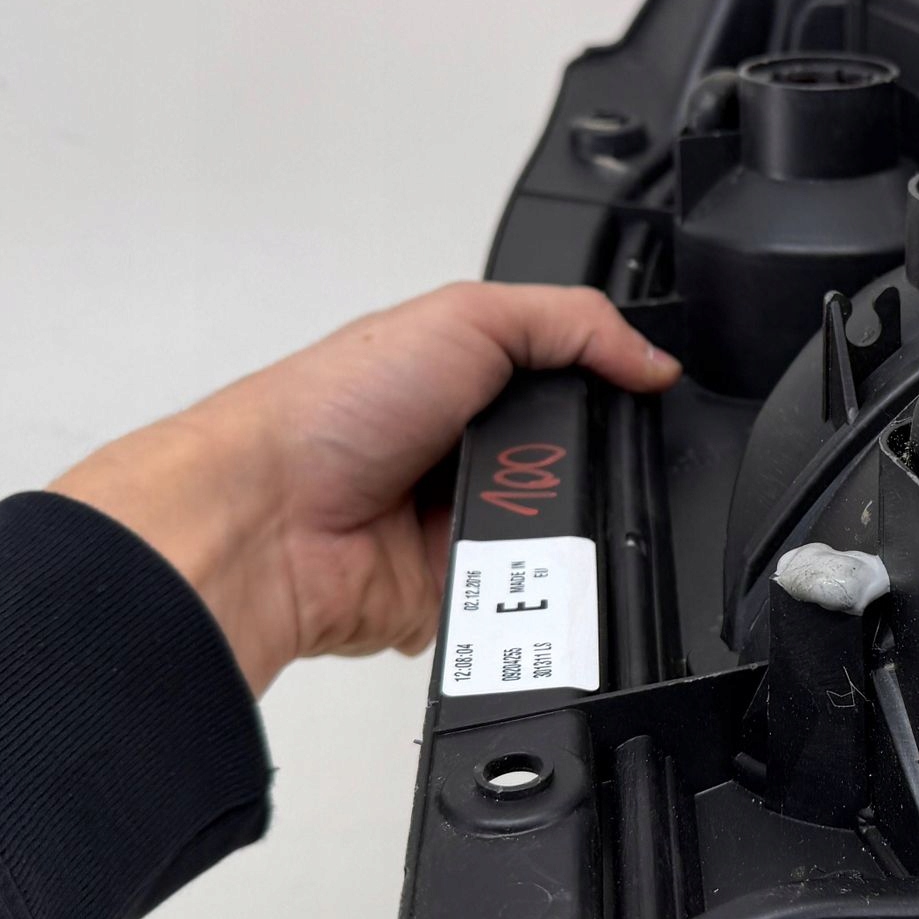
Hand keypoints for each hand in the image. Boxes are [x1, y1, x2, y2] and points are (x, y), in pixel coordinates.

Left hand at [49, 283, 678, 696]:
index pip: (573, 385)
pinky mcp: (456, 595)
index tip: (640, 392)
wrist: (267, 519)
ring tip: (518, 505)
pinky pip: (527, 601)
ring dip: (555, 527)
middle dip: (583, 463)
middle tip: (551, 451)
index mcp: (466, 380)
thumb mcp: (466, 317)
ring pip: (562, 538)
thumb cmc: (328, 409)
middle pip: (580, 466)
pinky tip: (508, 561)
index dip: (610, 391)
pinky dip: (528, 588)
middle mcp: (464, 453)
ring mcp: (460, 528)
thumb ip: (572, 324)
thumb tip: (652, 360)